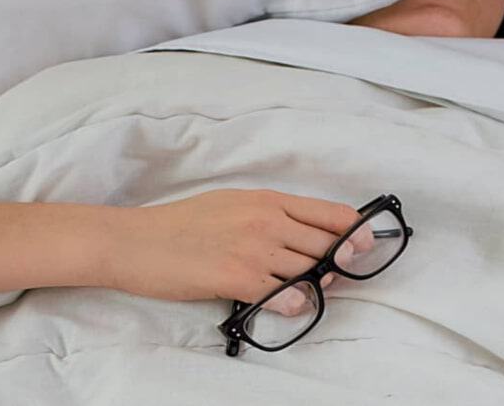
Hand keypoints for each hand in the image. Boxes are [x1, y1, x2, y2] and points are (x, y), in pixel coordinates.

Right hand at [101, 189, 371, 314]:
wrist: (136, 240)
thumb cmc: (181, 223)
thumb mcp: (231, 204)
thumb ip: (269, 217)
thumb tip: (301, 237)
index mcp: (267, 200)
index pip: (329, 213)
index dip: (355, 231)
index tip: (367, 244)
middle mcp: (267, 220)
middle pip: (327, 244)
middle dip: (341, 262)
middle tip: (341, 275)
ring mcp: (253, 249)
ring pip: (309, 271)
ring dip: (317, 285)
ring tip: (311, 290)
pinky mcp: (237, 277)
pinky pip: (283, 295)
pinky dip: (294, 303)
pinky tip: (290, 304)